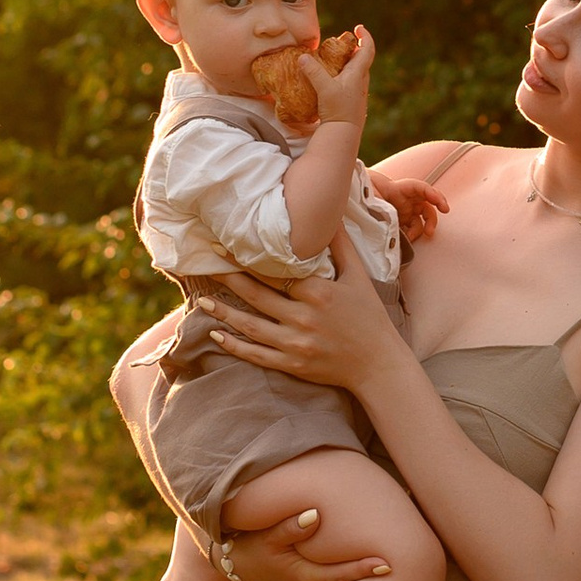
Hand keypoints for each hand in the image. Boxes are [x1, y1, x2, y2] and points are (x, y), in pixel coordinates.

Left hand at [198, 245, 396, 395]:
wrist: (378, 363)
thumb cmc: (370, 316)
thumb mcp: (359, 277)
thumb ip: (341, 246)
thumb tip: (330, 215)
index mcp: (319, 292)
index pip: (275, 272)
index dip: (248, 260)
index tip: (227, 247)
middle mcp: (304, 318)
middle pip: (257, 296)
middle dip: (229, 280)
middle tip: (205, 265)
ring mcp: (296, 344)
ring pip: (251, 326)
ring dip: (224, 313)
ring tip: (202, 301)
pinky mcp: (292, 365)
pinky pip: (257, 355)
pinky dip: (234, 346)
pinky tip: (216, 334)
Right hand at [217, 504, 393, 580]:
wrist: (237, 566)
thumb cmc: (250, 550)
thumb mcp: (264, 541)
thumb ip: (287, 528)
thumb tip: (315, 515)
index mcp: (306, 574)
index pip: (340, 574)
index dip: (364, 570)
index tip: (389, 565)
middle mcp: (319, 578)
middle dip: (389, 578)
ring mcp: (321, 576)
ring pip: (356, 576)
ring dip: (385, 570)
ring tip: (425, 566)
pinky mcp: (322, 569)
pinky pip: (349, 567)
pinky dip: (371, 564)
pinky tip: (392, 553)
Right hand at [296, 24, 373, 133]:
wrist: (344, 133)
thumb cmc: (338, 110)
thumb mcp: (324, 89)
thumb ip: (314, 72)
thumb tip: (302, 57)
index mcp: (358, 73)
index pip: (367, 49)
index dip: (365, 36)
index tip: (358, 28)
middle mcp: (361, 81)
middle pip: (360, 58)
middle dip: (352, 48)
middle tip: (339, 42)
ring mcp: (357, 91)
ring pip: (355, 70)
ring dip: (346, 61)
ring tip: (331, 58)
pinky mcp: (351, 100)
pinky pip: (348, 81)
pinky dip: (341, 74)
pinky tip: (329, 78)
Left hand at [367, 165, 445, 245]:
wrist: (356, 193)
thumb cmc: (364, 191)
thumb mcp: (370, 197)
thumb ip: (381, 208)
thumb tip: (388, 223)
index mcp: (400, 189)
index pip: (421, 188)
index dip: (434, 195)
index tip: (442, 206)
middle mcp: (406, 199)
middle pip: (427, 207)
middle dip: (432, 220)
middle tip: (430, 232)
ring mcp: (405, 210)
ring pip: (421, 220)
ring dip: (420, 231)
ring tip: (410, 238)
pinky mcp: (401, 220)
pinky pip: (412, 228)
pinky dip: (411, 235)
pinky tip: (404, 239)